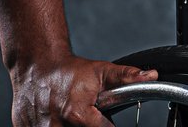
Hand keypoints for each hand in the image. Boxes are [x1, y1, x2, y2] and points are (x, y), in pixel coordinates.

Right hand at [10, 55, 156, 125]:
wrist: (36, 67)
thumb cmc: (69, 71)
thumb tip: (151, 75)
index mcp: (76, 114)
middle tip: (85, 114)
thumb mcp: (102, 71)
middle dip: (87, 126)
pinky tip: (57, 119)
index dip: (106, 125)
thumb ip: (127, 76)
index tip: (104, 119)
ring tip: (71, 115)